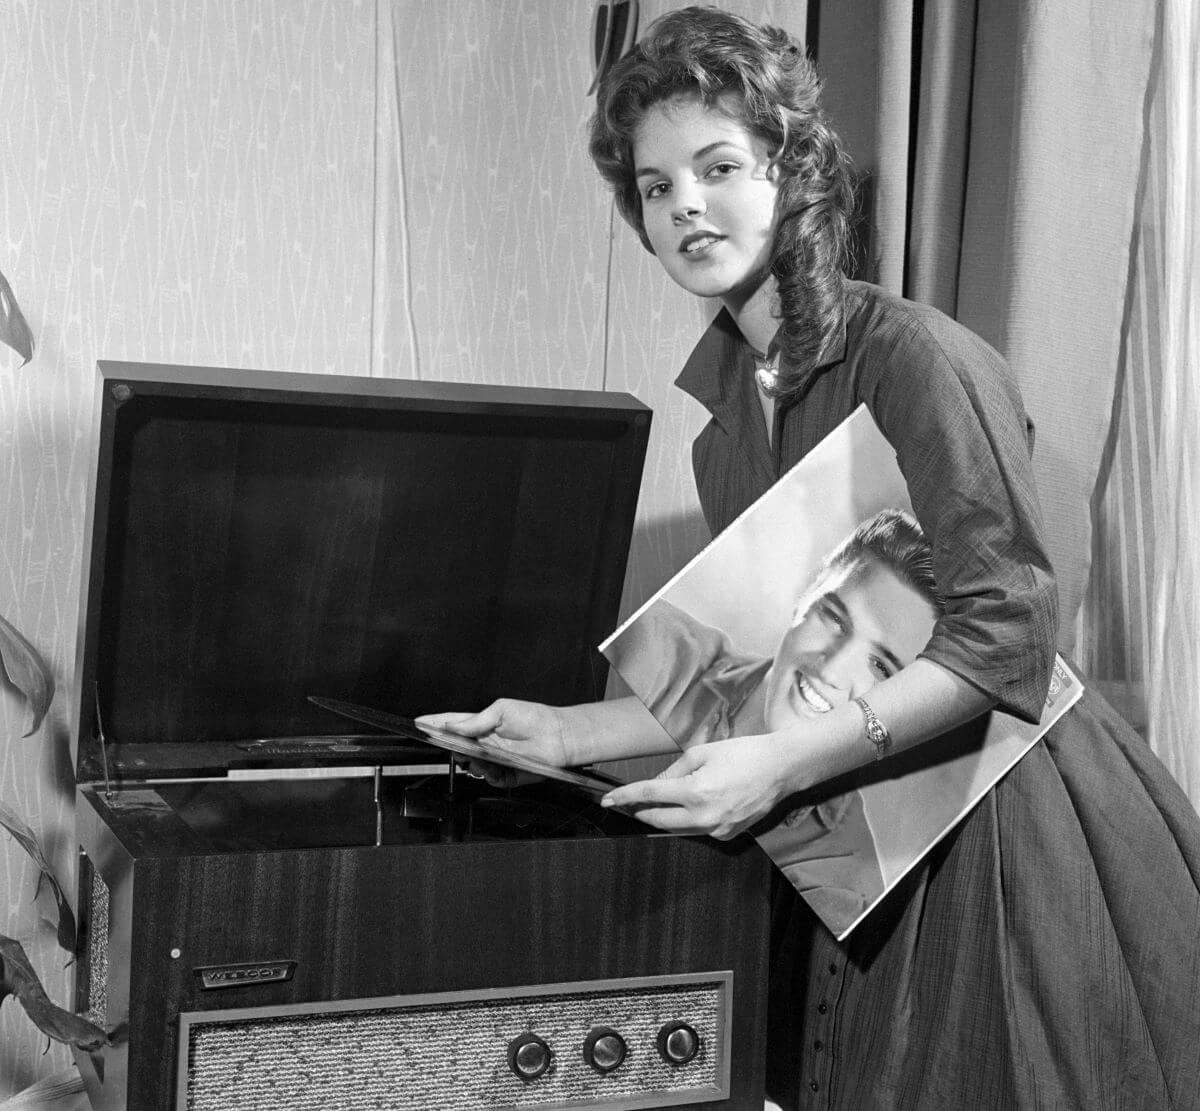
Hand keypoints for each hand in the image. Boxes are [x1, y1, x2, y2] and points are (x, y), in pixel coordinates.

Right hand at [416, 699, 568, 787]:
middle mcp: (485, 743)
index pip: (452, 724)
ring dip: (473, 763)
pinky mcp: (506, 776)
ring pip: (471, 767)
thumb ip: (475, 720)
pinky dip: (490, 775)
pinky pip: (489, 780)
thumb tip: (451, 724)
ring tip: (482, 756)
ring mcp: (494, 760)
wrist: (559, 736)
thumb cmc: (535, 717)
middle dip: (453, 748)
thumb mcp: (502, 710)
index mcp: (482, 724)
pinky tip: (497, 767)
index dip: (434, 724)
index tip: (418, 723)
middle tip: (457, 746)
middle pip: (457, 749)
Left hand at [600, 733, 797, 839]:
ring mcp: (717, 829)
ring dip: (664, 817)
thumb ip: (674, 770)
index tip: (608, 800)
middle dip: (641, 811)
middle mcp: (704, 816)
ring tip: (657, 803)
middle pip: (658, 820)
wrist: (781, 768)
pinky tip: (690, 806)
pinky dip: (687, 820)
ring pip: (677, 829)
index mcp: (695, 791)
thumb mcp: (702, 752)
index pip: (649, 795)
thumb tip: (656, 783)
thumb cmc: (744, 754)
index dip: (625, 797)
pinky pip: (698, 831)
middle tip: (631, 802)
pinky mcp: (728, 835)